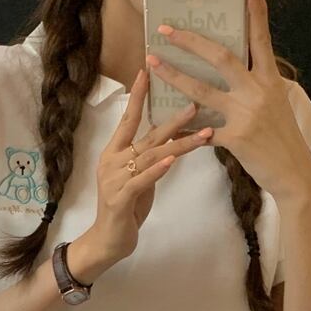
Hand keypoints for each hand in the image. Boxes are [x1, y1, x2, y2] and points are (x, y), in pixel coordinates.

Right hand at [71, 70, 212, 282]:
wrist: (107, 241)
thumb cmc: (125, 209)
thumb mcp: (139, 178)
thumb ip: (150, 158)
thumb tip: (173, 139)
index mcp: (113, 153)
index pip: (127, 119)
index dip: (138, 95)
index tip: (149, 69)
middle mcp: (111, 162)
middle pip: (146, 135)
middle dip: (173, 119)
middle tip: (196, 102)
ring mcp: (113, 180)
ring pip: (150, 156)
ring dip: (179, 144)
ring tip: (203, 134)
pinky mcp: (120, 199)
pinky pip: (141, 180)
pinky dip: (158, 169)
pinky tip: (173, 159)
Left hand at [147, 0, 310, 201]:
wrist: (292, 171)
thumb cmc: (281, 139)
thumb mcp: (275, 105)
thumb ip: (255, 87)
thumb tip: (236, 74)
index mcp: (270, 80)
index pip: (262, 41)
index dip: (256, 15)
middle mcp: (258, 92)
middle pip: (220, 57)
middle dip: (190, 42)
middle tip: (166, 31)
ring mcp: (246, 114)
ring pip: (202, 90)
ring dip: (174, 76)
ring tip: (153, 64)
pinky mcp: (236, 138)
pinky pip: (201, 131)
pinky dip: (184, 131)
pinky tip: (167, 129)